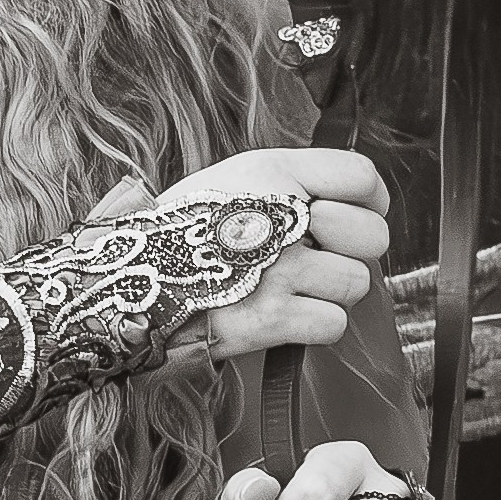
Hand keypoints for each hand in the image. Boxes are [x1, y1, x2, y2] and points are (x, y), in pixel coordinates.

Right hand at [156, 147, 389, 359]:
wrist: (127, 280)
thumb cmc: (187, 230)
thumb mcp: (237, 178)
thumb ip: (295, 180)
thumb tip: (350, 199)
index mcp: (274, 171)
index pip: (362, 177)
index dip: (368, 203)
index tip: (348, 218)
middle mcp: (281, 214)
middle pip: (372, 236)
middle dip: (350, 252)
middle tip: (312, 257)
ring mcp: (277, 267)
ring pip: (355, 284)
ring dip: (327, 293)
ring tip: (286, 288)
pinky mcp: (270, 317)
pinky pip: (333, 324)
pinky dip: (313, 328)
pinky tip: (281, 316)